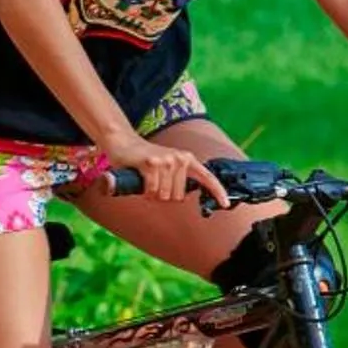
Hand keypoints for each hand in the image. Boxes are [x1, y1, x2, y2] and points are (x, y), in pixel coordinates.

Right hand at [101, 131, 227, 206]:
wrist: (122, 142)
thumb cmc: (144, 160)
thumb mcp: (166, 166)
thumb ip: (178, 179)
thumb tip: (183, 197)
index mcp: (187, 159)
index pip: (207, 177)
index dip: (217, 191)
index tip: (226, 204)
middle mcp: (180, 158)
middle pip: (178, 197)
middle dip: (164, 197)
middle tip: (154, 184)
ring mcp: (166, 160)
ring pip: (164, 196)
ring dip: (153, 194)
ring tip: (147, 181)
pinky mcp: (151, 163)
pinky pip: (152, 191)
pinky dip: (145, 192)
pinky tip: (141, 180)